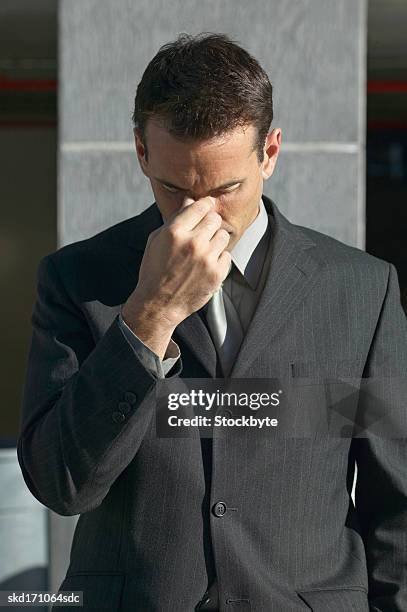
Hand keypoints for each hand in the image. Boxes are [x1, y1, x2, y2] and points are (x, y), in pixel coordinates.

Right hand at [121, 196, 230, 356]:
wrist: (159, 304)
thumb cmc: (155, 270)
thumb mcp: (157, 241)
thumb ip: (175, 220)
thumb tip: (191, 201)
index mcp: (175, 231)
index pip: (200, 206)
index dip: (205, 204)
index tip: (207, 206)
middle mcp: (193, 243)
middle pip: (215, 219)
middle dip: (210, 223)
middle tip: (204, 232)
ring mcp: (207, 259)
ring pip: (223, 236)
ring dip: (216, 241)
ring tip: (204, 251)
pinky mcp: (217, 273)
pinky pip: (227, 255)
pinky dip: (219, 259)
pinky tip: (206, 265)